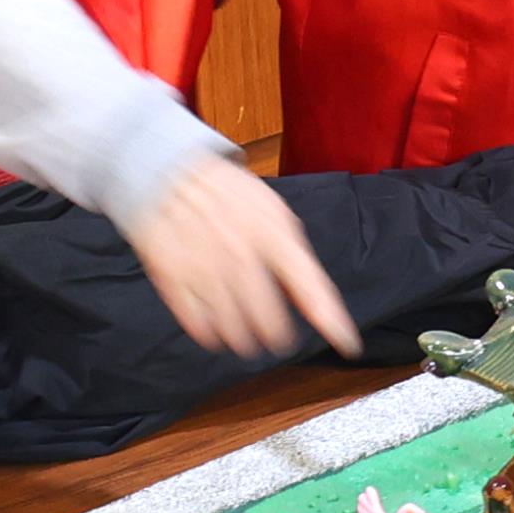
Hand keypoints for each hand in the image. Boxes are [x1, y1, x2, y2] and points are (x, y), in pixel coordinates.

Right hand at [131, 156, 360, 364]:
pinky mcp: (171, 274)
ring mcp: (205, 265)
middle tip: (277, 340)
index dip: (331, 319)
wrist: (167, 169)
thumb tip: (316, 298)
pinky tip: (212, 333)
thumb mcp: (272, 214)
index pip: (311, 285)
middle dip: (276, 334)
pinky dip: (206, 331)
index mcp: (274, 234)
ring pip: (232, 325)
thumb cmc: (228, 195)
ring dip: (242, 338)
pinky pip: (194, 319)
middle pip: (268, 316)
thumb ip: (294, 256)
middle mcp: (242, 253)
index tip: (346, 343)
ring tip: (245, 341)